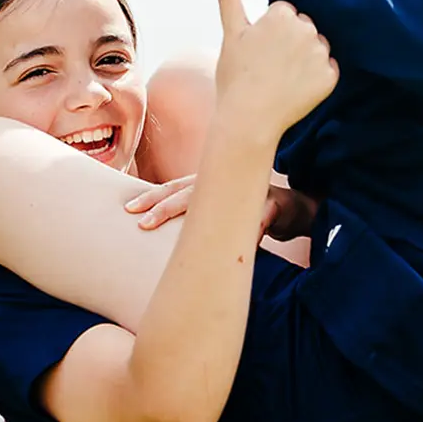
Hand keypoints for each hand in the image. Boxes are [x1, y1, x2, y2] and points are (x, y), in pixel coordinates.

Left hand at [125, 175, 317, 238]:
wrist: (294, 209)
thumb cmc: (249, 211)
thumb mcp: (221, 213)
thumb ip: (196, 219)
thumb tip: (163, 239)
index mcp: (208, 184)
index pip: (174, 189)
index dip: (152, 197)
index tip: (128, 210)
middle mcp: (225, 182)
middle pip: (189, 192)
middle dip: (164, 205)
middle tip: (142, 222)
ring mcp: (250, 190)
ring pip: (224, 200)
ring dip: (205, 214)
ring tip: (189, 233)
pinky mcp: (275, 204)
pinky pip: (262, 217)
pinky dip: (255, 228)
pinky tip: (247, 238)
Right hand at [207, 0, 338, 141]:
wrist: (248, 119)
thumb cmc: (235, 76)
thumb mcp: (231, 32)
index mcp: (282, 13)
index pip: (285, 12)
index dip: (271, 31)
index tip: (260, 50)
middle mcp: (306, 28)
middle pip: (304, 26)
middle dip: (291, 41)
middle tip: (270, 65)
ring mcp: (321, 52)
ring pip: (318, 45)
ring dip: (305, 57)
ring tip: (283, 76)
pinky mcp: (331, 76)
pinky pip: (329, 68)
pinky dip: (317, 78)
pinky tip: (296, 87)